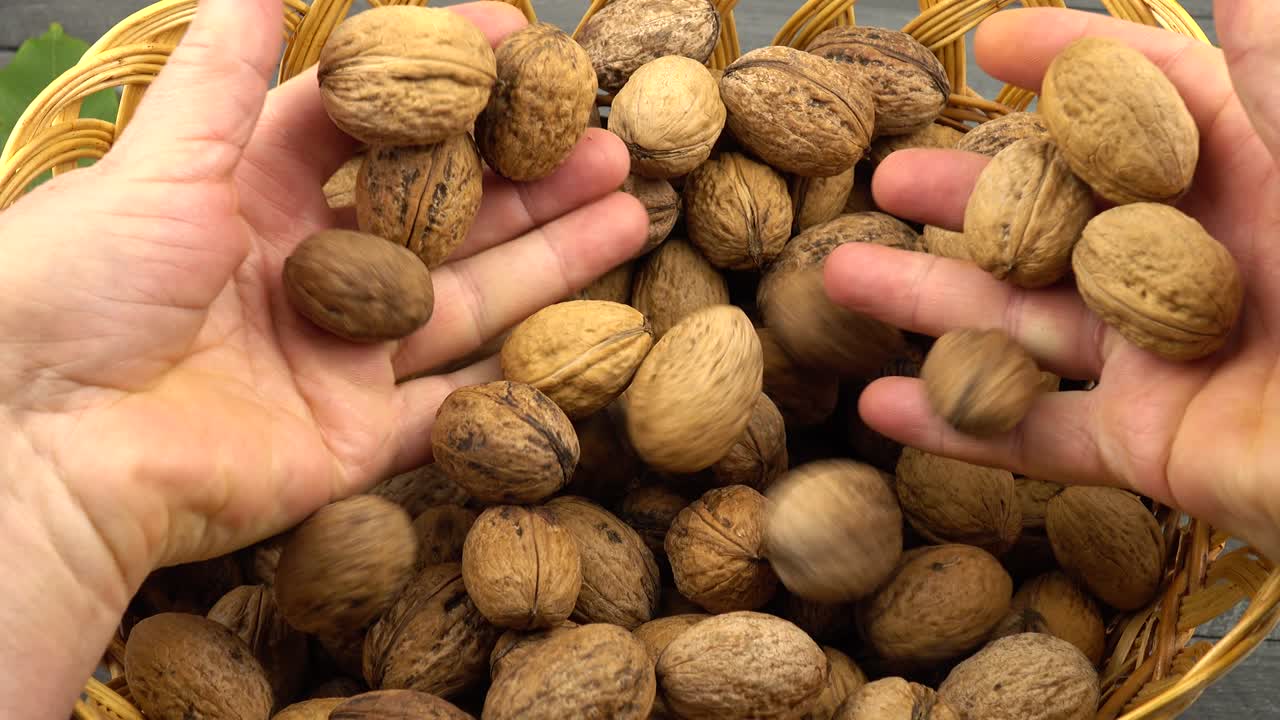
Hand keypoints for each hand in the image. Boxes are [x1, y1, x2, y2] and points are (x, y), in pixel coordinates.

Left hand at [0, 0, 644, 609]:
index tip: (520, 41)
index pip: (371, 128)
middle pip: (441, 216)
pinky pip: (453, 406)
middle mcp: (306, 275)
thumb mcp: (156, 163)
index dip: (443, 82)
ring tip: (635, 211)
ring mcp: (338, 361)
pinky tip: (595, 332)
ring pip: (468, 301)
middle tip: (609, 142)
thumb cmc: (79, 291)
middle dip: (528, 178)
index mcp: (251, 198)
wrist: (43, 451)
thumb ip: (223, 78)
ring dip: (551, 259)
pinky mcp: (356, 442)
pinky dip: (518, 374)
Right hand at [825, 3, 1279, 559]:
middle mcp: (1193, 259)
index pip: (1139, 105)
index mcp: (1248, 173)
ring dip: (927, 302)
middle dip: (965, 195)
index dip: (1066, 64)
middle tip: (885, 178)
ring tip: (839, 276)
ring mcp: (1163, 354)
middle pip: (1053, 218)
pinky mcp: (1150, 443)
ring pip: (1021, 321)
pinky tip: (879, 411)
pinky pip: (1036, 435)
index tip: (987, 43)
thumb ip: (1276, 64)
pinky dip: (956, 426)